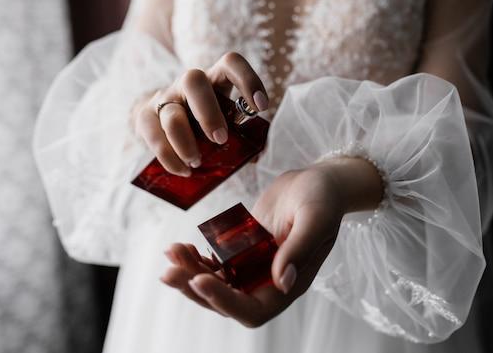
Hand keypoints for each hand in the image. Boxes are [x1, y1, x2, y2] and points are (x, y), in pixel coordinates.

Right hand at [132, 52, 268, 176]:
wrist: (162, 123)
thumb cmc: (203, 124)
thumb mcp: (225, 123)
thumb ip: (242, 136)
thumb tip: (257, 155)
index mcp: (215, 78)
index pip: (230, 63)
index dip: (248, 80)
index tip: (261, 106)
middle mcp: (187, 83)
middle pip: (193, 81)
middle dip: (209, 113)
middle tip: (220, 139)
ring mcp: (164, 98)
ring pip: (172, 114)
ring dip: (186, 143)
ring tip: (197, 162)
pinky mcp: (146, 118)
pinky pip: (154, 137)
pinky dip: (170, 158)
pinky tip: (183, 170)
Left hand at [161, 157, 382, 326]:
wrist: (317, 182)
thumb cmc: (323, 199)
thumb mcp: (316, 219)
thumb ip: (299, 249)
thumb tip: (282, 282)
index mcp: (290, 284)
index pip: (253, 309)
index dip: (224, 301)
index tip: (200, 279)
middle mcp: (269, 282)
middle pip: (226, 301)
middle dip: (196, 288)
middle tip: (170, 270)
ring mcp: (255, 268)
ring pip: (216, 283)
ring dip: (190, 272)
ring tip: (172, 251)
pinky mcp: (244, 252)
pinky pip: (216, 264)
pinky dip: (196, 258)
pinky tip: (180, 246)